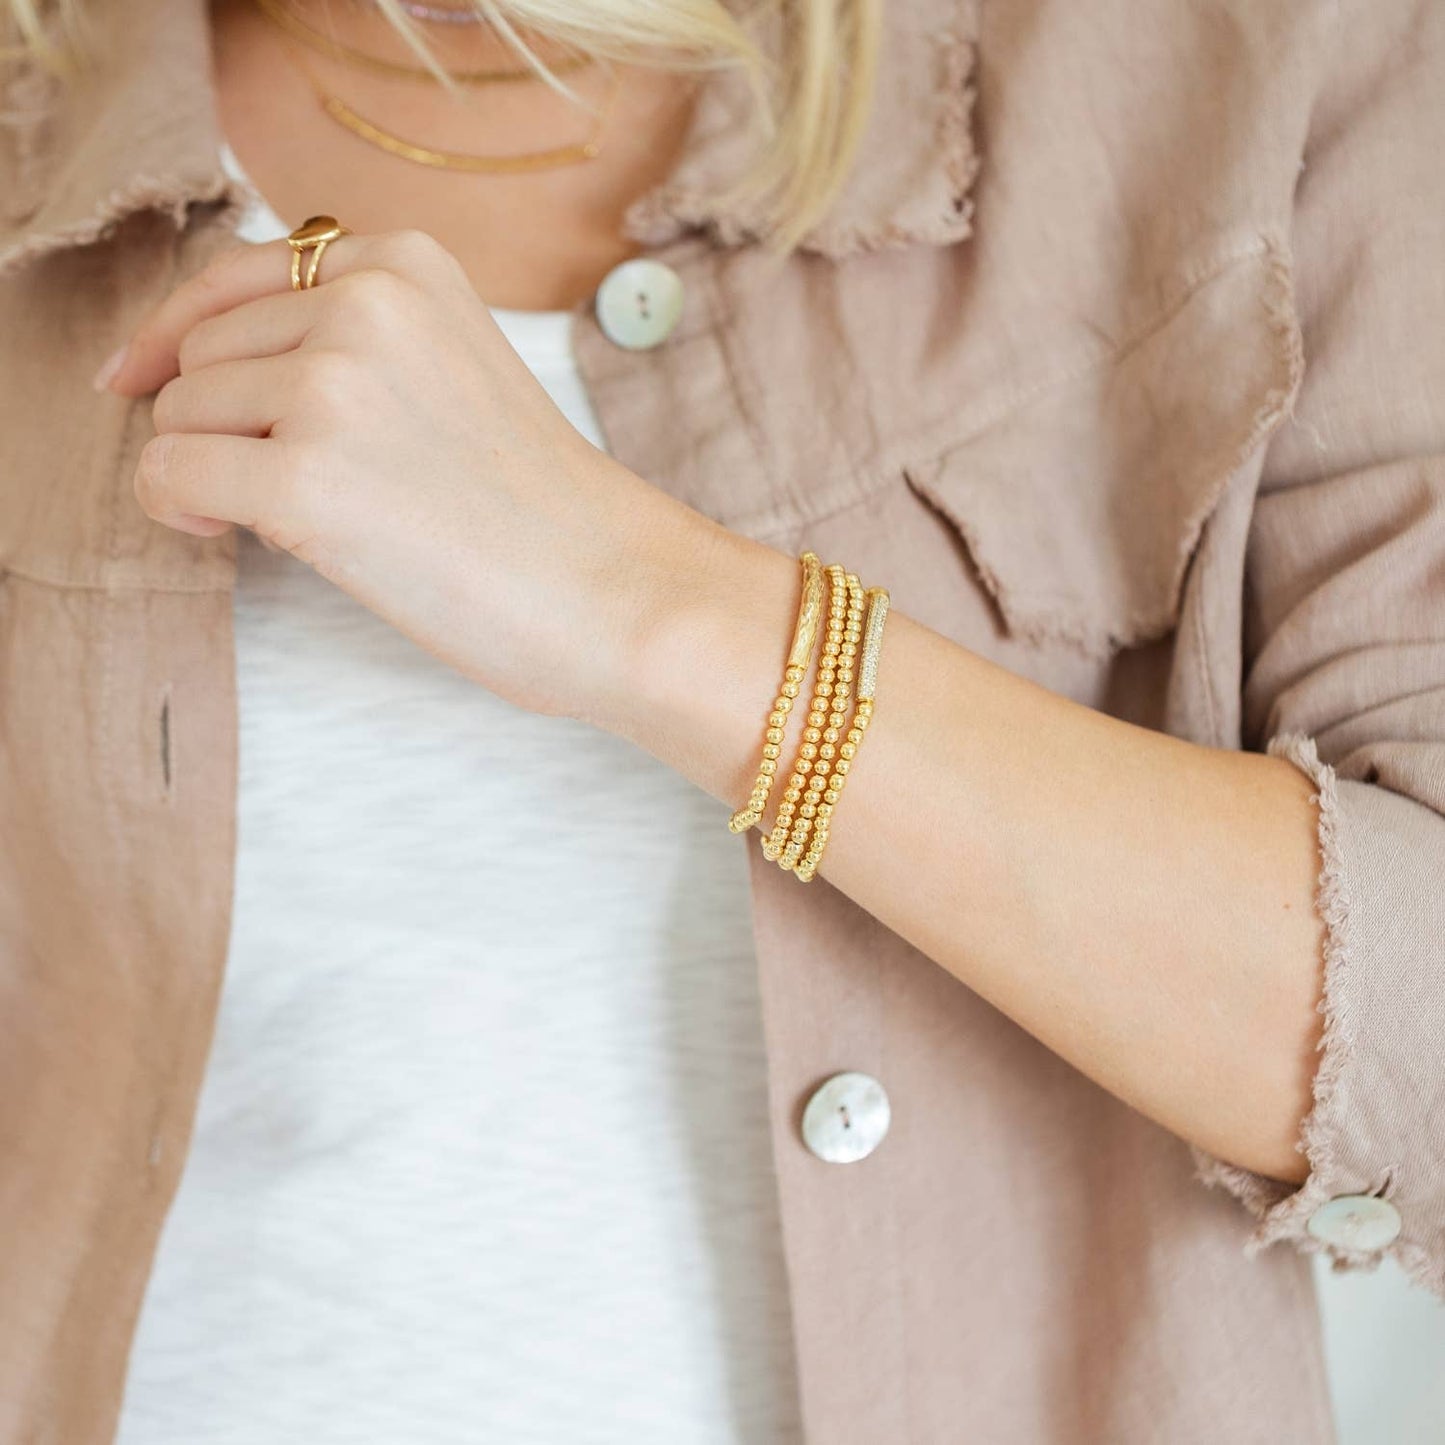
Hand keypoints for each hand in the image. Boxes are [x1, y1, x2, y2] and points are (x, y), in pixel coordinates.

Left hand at [101, 227, 707, 720]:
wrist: (611, 587)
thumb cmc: (542, 506)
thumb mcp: (453, 367)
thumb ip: (354, 338)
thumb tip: (204, 362)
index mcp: (404, 265)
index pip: (235, 277)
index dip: (175, 333)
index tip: (137, 376)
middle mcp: (362, 304)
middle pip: (201, 352)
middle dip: (221, 422)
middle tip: (289, 486)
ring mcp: (334, 387)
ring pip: (180, 413)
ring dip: (211, 468)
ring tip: (300, 518)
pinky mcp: (308, 478)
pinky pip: (171, 474)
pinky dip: (179, 508)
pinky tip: (225, 532)